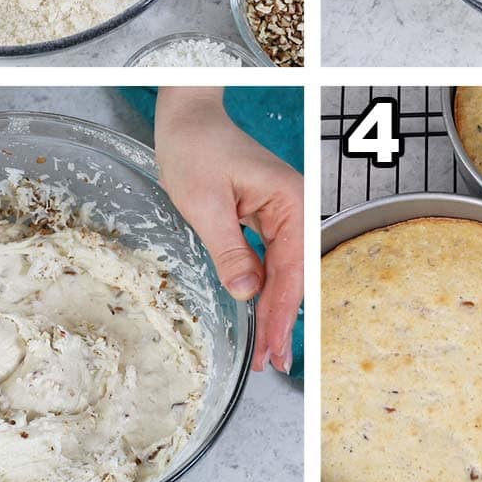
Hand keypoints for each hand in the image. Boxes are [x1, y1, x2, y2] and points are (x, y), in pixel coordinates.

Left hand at [155, 87, 301, 372]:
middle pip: (294, 275)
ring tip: (268, 351)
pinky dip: (265, 289)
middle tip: (271, 363)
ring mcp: (282, 212)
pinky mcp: (266, 216)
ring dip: (275, 309)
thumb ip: (229, 251)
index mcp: (291, 201)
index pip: (291, 270)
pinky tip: (261, 314)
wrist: (186, 118)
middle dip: (282, 320)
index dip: (281, 314)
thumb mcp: (205, 205)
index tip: (272, 350)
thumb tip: (246, 294)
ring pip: (284, 272)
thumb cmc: (195, 149)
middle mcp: (295, 207)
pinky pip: (272, 260)